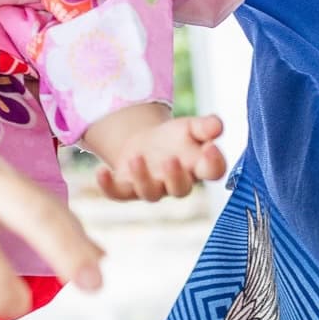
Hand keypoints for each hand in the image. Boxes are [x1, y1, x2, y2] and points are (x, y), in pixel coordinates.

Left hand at [97, 114, 227, 203]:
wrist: (145, 143)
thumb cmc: (174, 138)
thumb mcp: (191, 126)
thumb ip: (205, 126)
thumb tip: (218, 126)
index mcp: (198, 168)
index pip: (213, 172)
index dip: (214, 163)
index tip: (211, 148)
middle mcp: (177, 183)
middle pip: (181, 189)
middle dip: (175, 176)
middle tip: (170, 160)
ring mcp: (152, 188)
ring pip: (150, 193)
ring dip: (143, 178)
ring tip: (135, 158)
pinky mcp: (127, 189)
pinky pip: (119, 193)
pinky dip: (108, 186)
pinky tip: (101, 171)